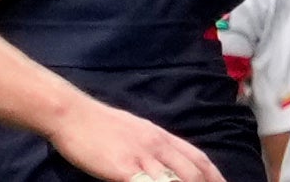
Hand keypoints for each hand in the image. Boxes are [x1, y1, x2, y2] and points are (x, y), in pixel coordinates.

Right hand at [45, 100, 219, 181]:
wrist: (74, 115)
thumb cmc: (100, 125)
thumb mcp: (135, 131)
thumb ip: (153, 146)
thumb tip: (166, 161)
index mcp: (160, 136)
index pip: (197, 157)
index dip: (215, 175)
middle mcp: (157, 145)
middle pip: (193, 172)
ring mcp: (142, 156)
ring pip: (177, 179)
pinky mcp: (125, 169)